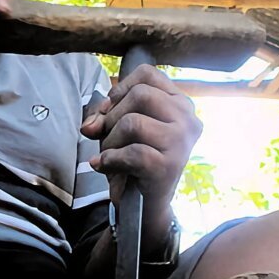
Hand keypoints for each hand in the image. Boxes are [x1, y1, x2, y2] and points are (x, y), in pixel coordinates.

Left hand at [80, 65, 201, 207]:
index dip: (120, 89)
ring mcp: (182, 143)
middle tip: (107, 136)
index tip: (110, 110)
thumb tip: (91, 125)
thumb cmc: (133, 160)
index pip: (147, 73)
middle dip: (112, 116)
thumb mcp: (117, 129)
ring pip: (133, 122)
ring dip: (110, 141)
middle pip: (139, 94)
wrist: (144, 205)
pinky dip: (110, 160)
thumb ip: (104, 115)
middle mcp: (188, 119)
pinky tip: (106, 166)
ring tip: (110, 155)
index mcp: (180, 103)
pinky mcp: (170, 166)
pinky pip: (132, 152)